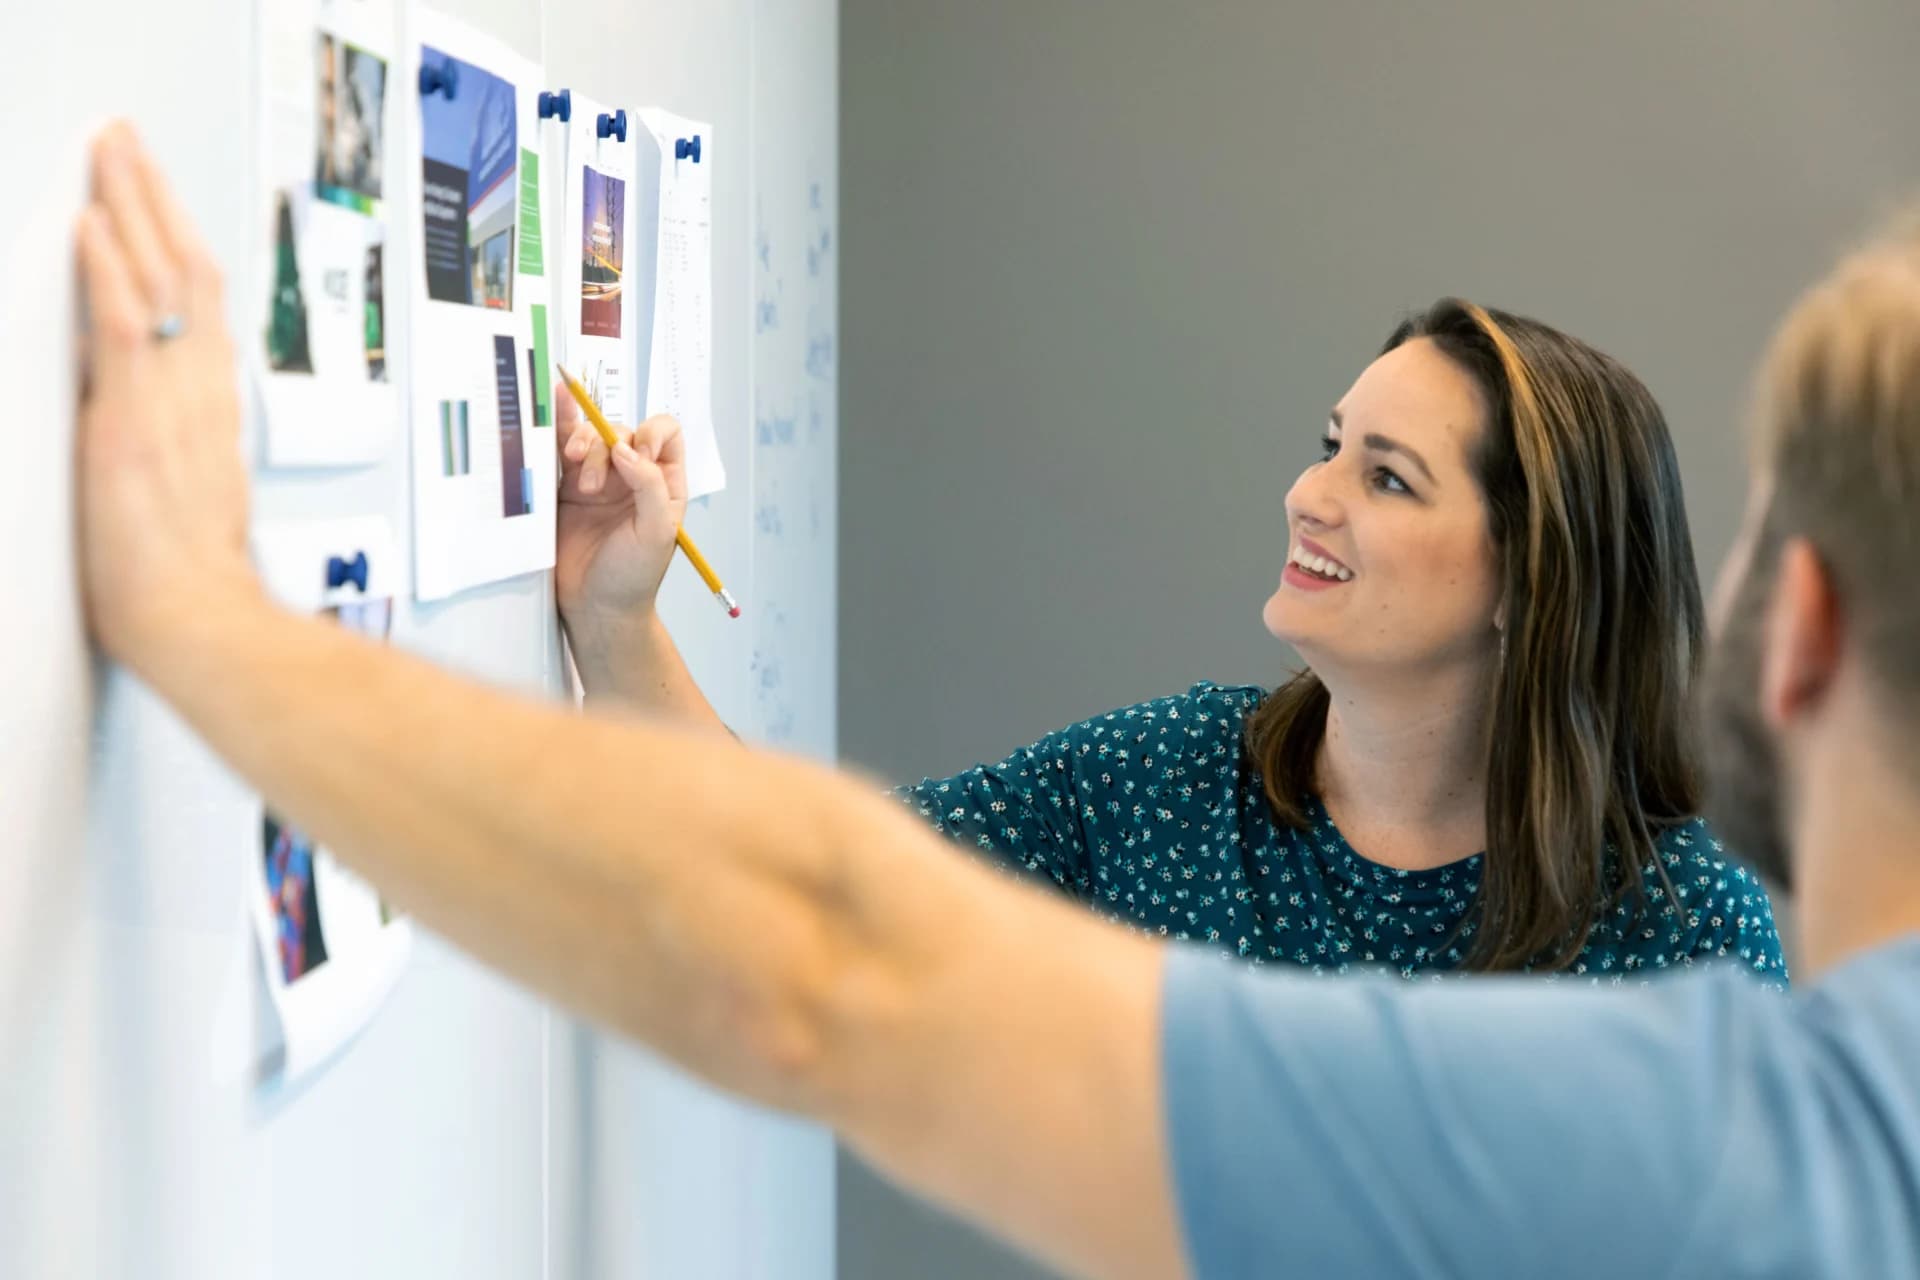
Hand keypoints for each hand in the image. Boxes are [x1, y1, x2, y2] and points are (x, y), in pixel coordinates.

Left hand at [75, 122, 256, 664]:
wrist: (202, 623)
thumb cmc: (194, 584)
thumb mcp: (187, 497)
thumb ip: (164, 445)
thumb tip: (124, 418)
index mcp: (211, 410)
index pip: (201, 304)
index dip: (177, 240)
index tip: (154, 196)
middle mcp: (200, 393)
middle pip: (187, 270)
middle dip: (153, 197)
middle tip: (127, 141)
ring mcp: (169, 403)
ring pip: (160, 279)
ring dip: (130, 206)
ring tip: (109, 152)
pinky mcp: (132, 422)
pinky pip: (123, 326)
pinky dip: (108, 270)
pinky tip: (89, 223)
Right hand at [554, 381, 686, 631]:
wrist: (595, 608)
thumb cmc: (633, 577)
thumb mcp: (657, 532)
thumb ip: (650, 486)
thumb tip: (626, 448)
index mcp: (665, 483)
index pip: (665, 434)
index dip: (651, 433)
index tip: (636, 455)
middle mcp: (634, 476)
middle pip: (622, 432)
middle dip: (606, 446)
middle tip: (592, 486)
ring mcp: (599, 480)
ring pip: (592, 438)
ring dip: (582, 444)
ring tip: (574, 474)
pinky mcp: (566, 489)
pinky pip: (563, 451)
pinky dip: (560, 428)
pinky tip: (555, 405)